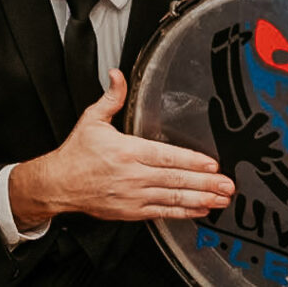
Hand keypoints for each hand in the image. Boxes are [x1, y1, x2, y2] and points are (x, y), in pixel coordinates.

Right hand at [17, 71, 232, 226]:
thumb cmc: (77, 153)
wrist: (59, 184)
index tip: (212, 164)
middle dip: (205, 183)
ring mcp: (133, 196)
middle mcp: (132, 176)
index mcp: (126, 151)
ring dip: (200, 200)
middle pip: (175, 180)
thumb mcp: (92, 119)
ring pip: (173, 199)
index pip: (165, 156)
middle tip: (227, 186)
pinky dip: (183, 212)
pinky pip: (162, 212)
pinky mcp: (132, 211)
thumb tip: (117, 75)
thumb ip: (111, 98)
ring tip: (221, 200)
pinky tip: (199, 210)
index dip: (191, 161)